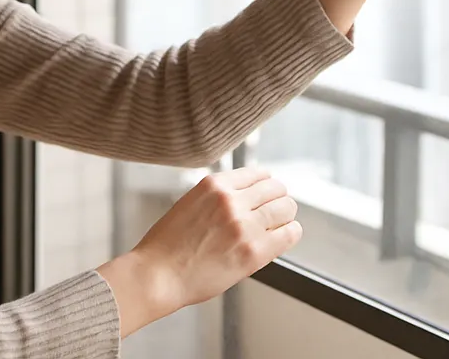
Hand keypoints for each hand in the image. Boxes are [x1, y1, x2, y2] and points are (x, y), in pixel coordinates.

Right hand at [97, 168, 299, 334]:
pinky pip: (289, 233)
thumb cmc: (168, 246)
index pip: (258, 173)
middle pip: (276, 188)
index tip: (267, 194)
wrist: (158, 275)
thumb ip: (219, 197)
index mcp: (214, 185)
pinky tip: (284, 236)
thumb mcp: (191, 203)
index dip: (266, 185)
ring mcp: (244, 225)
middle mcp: (231, 200)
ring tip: (281, 224)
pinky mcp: (254, 251)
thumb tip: (247, 197)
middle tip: (277, 211)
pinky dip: (291, 233)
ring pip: (286, 207)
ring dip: (286, 215)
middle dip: (278, 199)